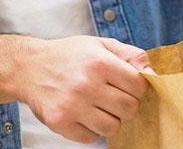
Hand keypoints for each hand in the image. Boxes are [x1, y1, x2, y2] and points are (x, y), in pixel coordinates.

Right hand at [20, 35, 152, 143]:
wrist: (31, 67)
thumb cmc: (70, 55)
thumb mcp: (100, 44)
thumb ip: (130, 55)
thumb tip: (152, 73)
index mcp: (99, 62)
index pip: (138, 85)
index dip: (139, 87)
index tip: (131, 85)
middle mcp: (86, 85)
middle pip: (129, 109)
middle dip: (127, 103)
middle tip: (116, 96)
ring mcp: (72, 106)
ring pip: (113, 127)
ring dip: (111, 118)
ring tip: (100, 105)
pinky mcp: (60, 123)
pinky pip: (92, 138)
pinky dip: (92, 129)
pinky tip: (85, 113)